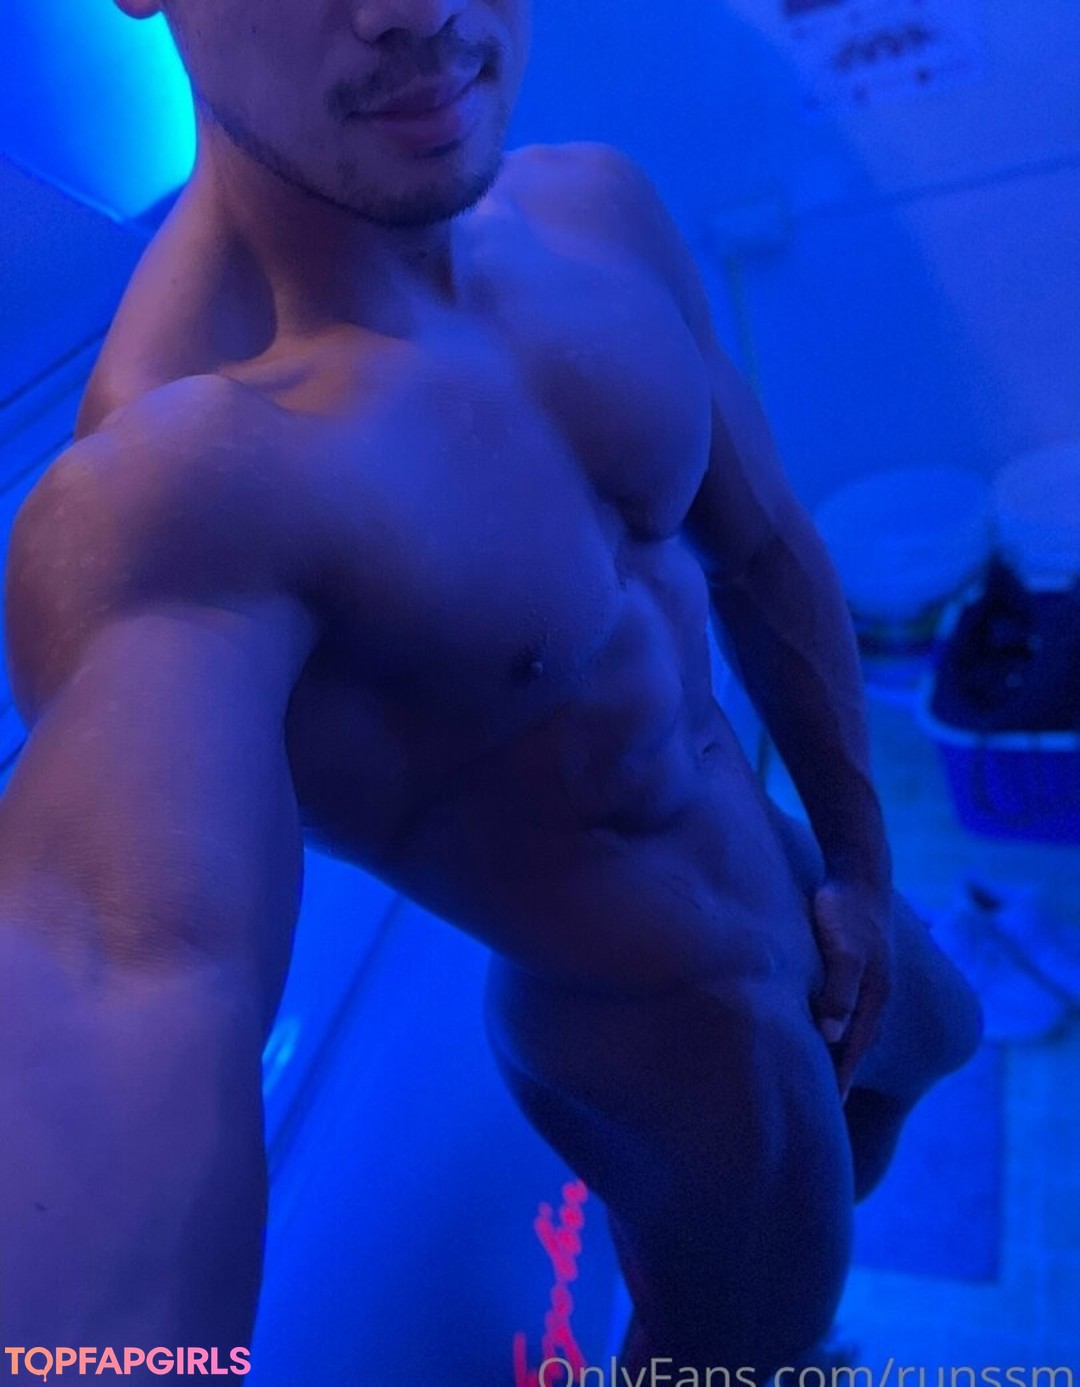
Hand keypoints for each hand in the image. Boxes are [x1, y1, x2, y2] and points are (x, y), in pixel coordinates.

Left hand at [811, 874, 892, 1101]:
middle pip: (856, 1045)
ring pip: (849, 1027)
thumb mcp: (844, 950)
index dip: (841, 1079)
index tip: (826, 1111)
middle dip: (840, 1074)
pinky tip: (815, 1031)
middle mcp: (874, 995)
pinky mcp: (852, 967)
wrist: (858, 871)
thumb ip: (840, 991)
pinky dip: (831, 1026)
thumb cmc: (846, 910)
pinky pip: (841, 1007)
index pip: (855, 1050)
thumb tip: (833, 1036)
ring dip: (836, 1052)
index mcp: (875, 998)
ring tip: (817, 1078)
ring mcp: (865, 981)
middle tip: (820, 1108)